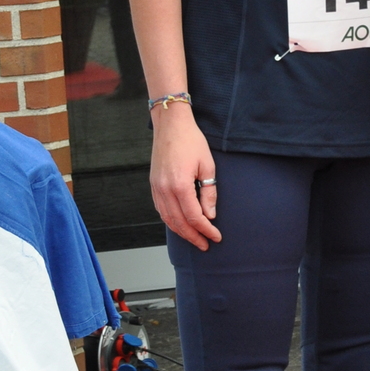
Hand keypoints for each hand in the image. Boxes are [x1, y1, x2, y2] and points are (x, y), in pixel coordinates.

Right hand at [149, 103, 220, 249]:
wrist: (171, 125)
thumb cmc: (191, 141)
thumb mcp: (207, 166)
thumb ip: (209, 193)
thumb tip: (210, 215)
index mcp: (179, 185)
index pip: (194, 217)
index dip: (206, 230)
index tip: (216, 237)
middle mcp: (165, 189)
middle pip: (179, 222)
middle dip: (194, 236)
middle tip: (205, 245)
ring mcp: (156, 188)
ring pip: (168, 219)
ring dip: (181, 232)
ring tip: (194, 238)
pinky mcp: (153, 185)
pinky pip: (161, 210)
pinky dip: (171, 221)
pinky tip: (180, 225)